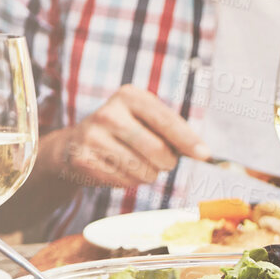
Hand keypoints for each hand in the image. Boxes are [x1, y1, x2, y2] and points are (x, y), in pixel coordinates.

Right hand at [37, 86, 209, 187]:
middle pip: (157, 150)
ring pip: (142, 170)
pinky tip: (118, 169)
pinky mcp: (82, 160)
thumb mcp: (146, 119)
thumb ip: (173, 131)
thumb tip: (203, 153)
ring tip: (137, 163)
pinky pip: (124, 182)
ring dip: (149, 174)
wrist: (75, 144)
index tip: (204, 154)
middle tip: (163, 162)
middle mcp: (108, 113)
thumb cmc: (124, 131)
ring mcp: (92, 137)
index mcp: (129, 96)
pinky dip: (129, 181)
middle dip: (167, 162)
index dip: (188, 140)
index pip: (166, 120)